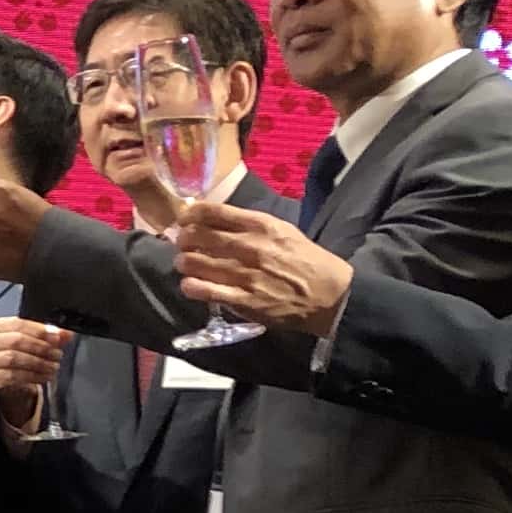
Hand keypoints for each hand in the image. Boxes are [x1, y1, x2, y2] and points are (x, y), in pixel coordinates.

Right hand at [0, 316, 70, 432]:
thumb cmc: (17, 353)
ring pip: (14, 359)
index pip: (19, 323)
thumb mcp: (32, 341)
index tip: (57, 338)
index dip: (40, 330)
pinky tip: (44, 376)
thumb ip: (49, 336)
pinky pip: (12, 376)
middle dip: (41, 348)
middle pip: (16, 340)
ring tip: (53, 366)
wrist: (2, 376)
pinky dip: (32, 376)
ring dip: (38, 363)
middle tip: (57, 354)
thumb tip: (67, 333)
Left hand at [173, 200, 351, 333]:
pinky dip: (191, 286)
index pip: (213, 212)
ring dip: (183, 262)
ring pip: (196, 263)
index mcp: (261, 225)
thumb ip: (250, 225)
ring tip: (185, 263)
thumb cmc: (305, 259)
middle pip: (198, 236)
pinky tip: (190, 284)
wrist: (329, 294)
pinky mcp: (244, 300)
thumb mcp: (282, 230)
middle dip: (183, 238)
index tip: (184, 219)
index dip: (190, 214)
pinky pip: (206, 291)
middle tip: (182, 243)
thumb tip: (216, 220)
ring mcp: (246, 274)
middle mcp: (250, 247)